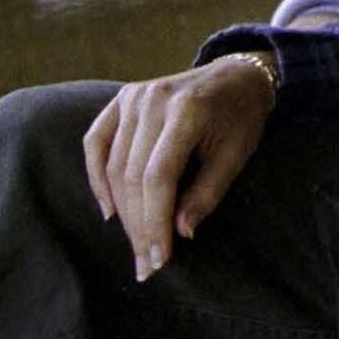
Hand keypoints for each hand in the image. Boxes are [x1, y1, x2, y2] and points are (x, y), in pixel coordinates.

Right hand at [81, 55, 276, 281]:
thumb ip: (208, 193)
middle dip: (138, 225)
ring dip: (121, 211)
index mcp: (187, 111)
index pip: (159, 177)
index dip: (155, 221)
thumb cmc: (242, 117)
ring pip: (113, 164)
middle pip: (132, 175)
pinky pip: (96, 142)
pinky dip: (97, 177)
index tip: (160, 258)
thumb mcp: (237, 155)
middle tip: (146, 263)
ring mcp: (133, 96)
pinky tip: (109, 210)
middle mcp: (153, 100)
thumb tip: (180, 232)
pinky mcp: (122, 98)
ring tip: (134, 245)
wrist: (236, 75)